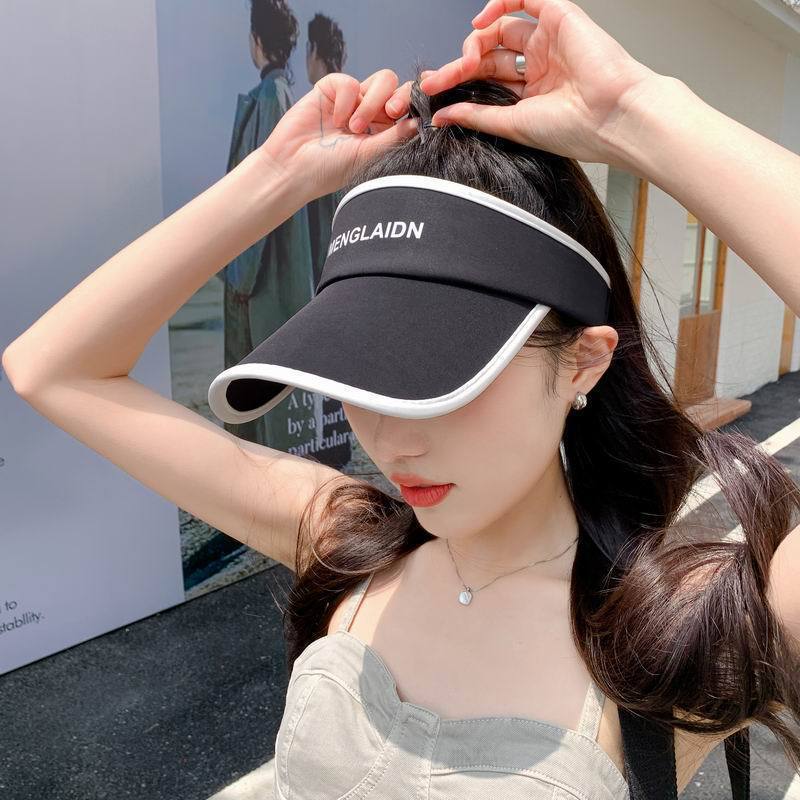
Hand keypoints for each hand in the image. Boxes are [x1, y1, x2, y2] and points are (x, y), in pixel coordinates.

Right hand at [257, 69, 428, 199]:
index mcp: (384, 132)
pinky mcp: (331, 90)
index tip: (414, 115)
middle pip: (399, 88)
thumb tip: (421, 121)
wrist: (292, 168)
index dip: (415, 105)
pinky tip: (336, 120)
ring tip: (354, 127)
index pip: (409, 109)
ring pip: (381, 80)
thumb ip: (394, 137)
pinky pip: (349, 81)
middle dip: (399, 98)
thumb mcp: (368, 155)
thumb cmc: (329, 170)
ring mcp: (353, 101)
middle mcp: (372, 114)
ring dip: (371, 102)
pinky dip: (346, 100)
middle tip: (390, 113)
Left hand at [419, 0, 661, 166]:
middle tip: (435, 81)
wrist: (611, 117)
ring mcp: (549, 41)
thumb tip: (443, 115)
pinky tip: (479, 23)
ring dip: (473, 43)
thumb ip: (477, 116)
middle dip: (458, 66)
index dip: (457, 83)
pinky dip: (498, 2)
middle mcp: (539, 65)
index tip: (430, 94)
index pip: (485, 80)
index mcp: (531, 94)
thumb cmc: (576, 129)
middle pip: (487, 55)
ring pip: (499, 29)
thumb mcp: (512, 125)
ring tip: (464, 64)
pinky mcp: (559, 17)